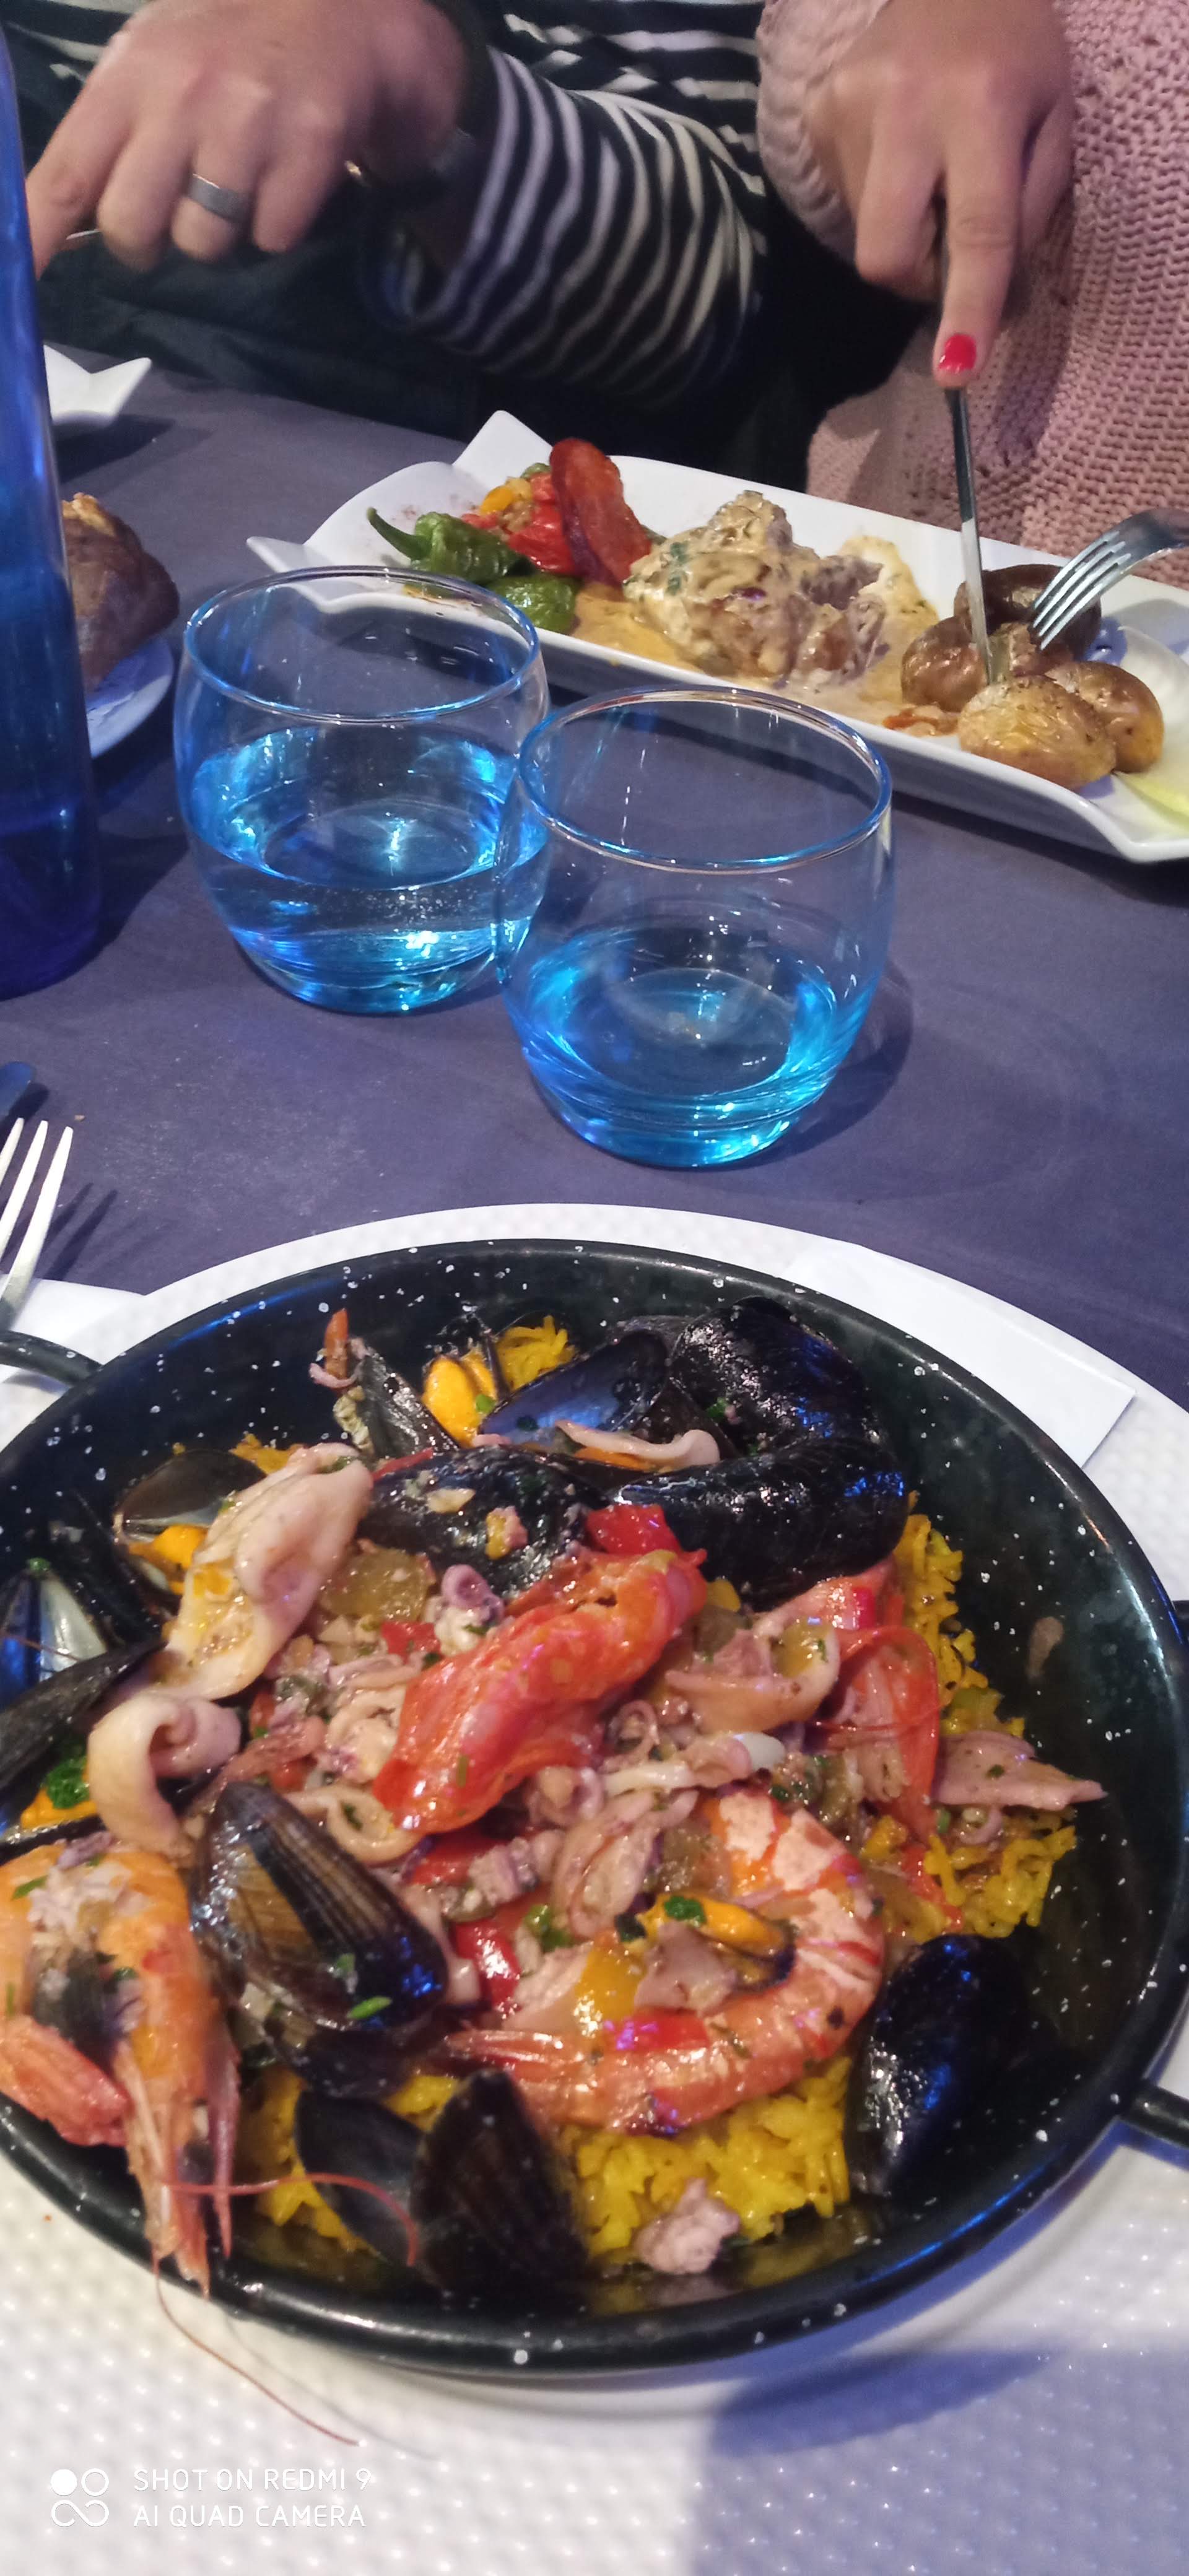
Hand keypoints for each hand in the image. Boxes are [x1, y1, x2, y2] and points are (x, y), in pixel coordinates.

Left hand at [27, 0, 469, 273]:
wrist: (329, 12)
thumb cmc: (224, 48)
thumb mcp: (151, 67)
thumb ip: (109, 139)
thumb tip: (66, 223)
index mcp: (130, 79)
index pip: (68, 174)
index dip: (38, 235)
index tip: (19, 278)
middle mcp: (181, 98)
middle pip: (132, 228)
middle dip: (146, 242)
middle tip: (172, 212)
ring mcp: (246, 126)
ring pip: (204, 244)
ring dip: (218, 233)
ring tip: (237, 180)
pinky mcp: (306, 152)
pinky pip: (271, 238)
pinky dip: (276, 224)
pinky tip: (280, 176)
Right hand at [806, 0, 1072, 384]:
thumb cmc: (1015, 52)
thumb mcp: (1053, 119)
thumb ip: (1028, 209)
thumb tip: (994, 301)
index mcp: (980, 103)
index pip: (975, 229)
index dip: (966, 307)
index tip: (956, 371)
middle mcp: (904, 105)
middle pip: (887, 254)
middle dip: (921, 281)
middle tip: (950, 255)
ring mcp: (847, 109)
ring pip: (867, 237)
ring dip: (906, 235)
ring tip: (931, 178)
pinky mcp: (817, 116)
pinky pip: (847, 205)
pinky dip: (880, 203)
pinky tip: (902, 157)